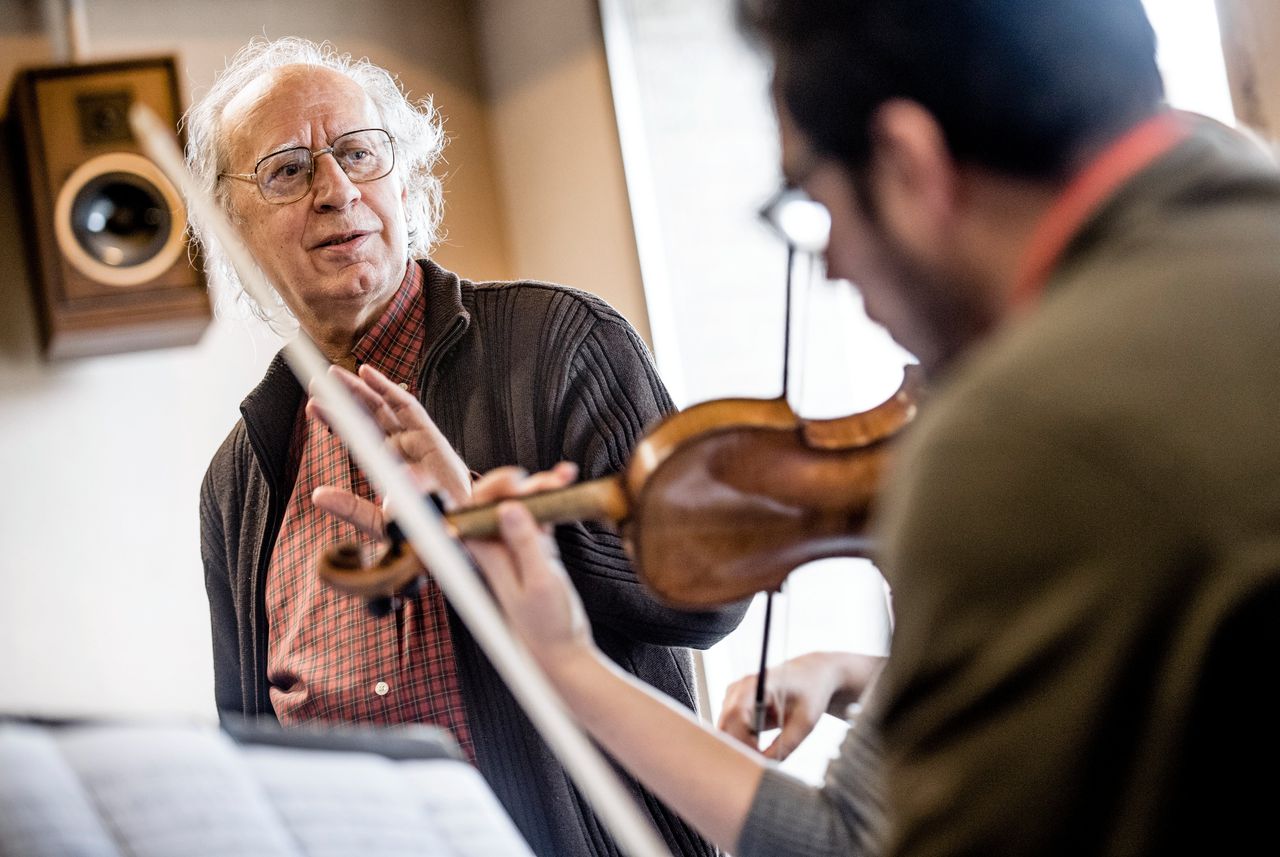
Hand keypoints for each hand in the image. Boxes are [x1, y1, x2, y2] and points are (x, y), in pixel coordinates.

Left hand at [309, 363, 471, 537]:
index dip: (335, 419)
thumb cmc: (423, 526)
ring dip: (359, 388)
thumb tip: (317, 495)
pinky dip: (388, 389)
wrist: (457, 531)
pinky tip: (366, 374)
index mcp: (385, 464)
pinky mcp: (430, 436)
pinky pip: (407, 407)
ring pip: (382, 406)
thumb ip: (348, 507)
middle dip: (343, 397)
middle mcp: (398, 447)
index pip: (355, 435)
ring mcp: (414, 439)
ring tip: (334, 374)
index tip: (313, 406)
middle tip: (317, 382)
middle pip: (366, 415)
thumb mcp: (376, 520)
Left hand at [466, 463, 595, 675]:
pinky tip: (566, 486)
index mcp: (488, 557)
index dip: (491, 489)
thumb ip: (525, 544)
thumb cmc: (548, 625)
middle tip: (546, 480)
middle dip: (520, 483)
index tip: (518, 482)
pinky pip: (540, 517)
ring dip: (540, 488)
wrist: (563, 652)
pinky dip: (552, 501)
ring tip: (564, 476)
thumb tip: (509, 507)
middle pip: (497, 502)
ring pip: (521, 505)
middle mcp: (498, 549)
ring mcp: (517, 549)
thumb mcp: (539, 582)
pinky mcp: (537, 551)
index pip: (473, 511)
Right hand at [717, 651, 883, 759]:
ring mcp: (733, 697)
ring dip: (739, 747)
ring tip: (761, 757)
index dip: (742, 740)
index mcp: (756, 684)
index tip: (759, 758)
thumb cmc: (810, 695)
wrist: (812, 676)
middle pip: (725, 725)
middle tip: (760, 766)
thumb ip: (786, 746)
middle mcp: (738, 689)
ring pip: (725, 730)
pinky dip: (740, 743)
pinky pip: (729, 730)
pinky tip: (757, 749)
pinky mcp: (734, 706)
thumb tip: (765, 768)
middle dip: (739, 748)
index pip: (736, 714)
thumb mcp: (805, 723)